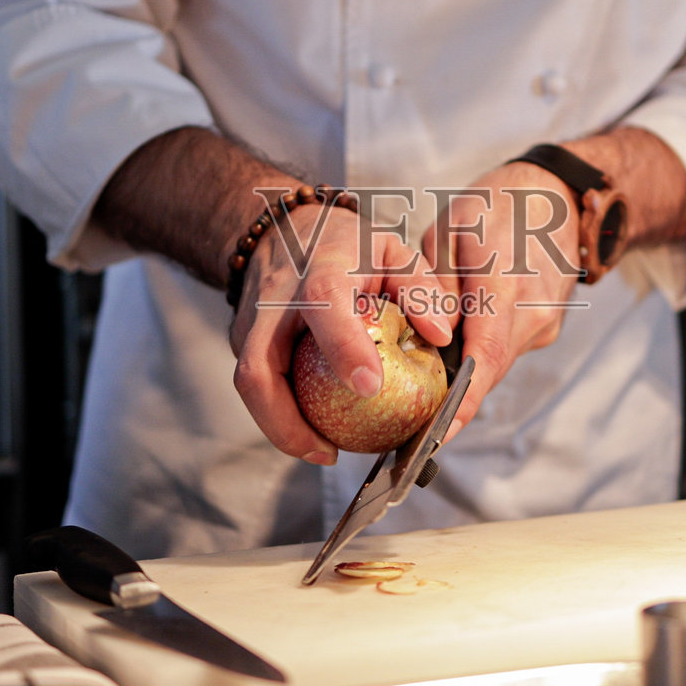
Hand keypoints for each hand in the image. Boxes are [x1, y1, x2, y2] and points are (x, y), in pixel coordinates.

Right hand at [229, 200, 453, 464]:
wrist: (285, 232)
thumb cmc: (350, 248)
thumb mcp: (394, 252)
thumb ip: (421, 288)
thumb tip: (441, 335)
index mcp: (321, 271)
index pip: (325, 307)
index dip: (344, 348)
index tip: (370, 386)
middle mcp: (276, 301)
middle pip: (260, 368)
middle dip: (287, 421)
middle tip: (328, 452)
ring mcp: (252, 323)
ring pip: (250, 385)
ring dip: (281, 428)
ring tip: (322, 451)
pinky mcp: (244, 341)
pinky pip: (258, 384)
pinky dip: (282, 415)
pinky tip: (314, 433)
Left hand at [421, 162, 582, 439]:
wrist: (557, 195)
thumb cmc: (496, 205)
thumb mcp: (449, 230)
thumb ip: (435, 285)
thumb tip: (426, 337)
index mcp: (505, 284)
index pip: (484, 357)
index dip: (462, 400)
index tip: (437, 434)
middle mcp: (532, 311)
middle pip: (488, 371)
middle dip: (453, 400)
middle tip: (411, 426)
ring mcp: (545, 323)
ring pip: (498, 364)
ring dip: (466, 374)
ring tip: (425, 385)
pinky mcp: (547, 327)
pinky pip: (507, 351)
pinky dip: (482, 355)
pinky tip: (457, 346)